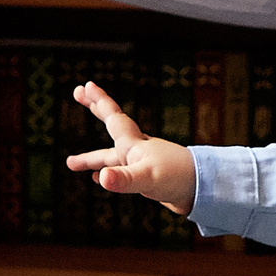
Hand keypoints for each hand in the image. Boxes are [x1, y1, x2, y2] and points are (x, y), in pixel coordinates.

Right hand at [66, 82, 194, 213]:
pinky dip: (109, 173)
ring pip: (111, 156)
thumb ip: (124, 179)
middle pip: (112, 126)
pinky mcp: (148, 177)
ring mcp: (143, 162)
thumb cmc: (177, 179)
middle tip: (77, 93)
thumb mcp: (147, 179)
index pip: (114, 117)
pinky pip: (122, 171)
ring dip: (93, 159)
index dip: (99, 101)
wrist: (204, 190)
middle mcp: (137, 149)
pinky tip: (100, 180)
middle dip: (95, 109)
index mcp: (134, 145)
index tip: (86, 85)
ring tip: (71, 163)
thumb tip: (101, 177)